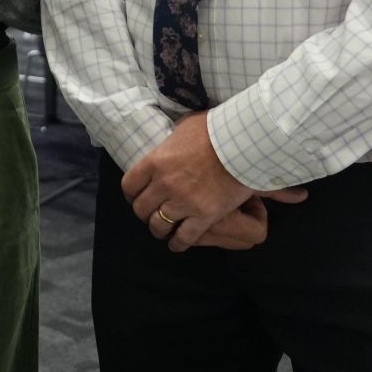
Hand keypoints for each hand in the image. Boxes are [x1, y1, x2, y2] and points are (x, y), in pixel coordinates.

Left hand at [122, 112, 307, 252]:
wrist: (242, 144)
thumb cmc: (215, 130)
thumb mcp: (185, 126)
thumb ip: (172, 139)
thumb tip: (173, 139)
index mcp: (155, 161)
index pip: (129, 185)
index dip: (131, 194)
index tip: (135, 196)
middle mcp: (164, 184)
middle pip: (142, 208)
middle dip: (144, 213)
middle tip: (150, 213)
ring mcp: (183, 202)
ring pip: (159, 225)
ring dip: (159, 229)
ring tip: (163, 230)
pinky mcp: (203, 216)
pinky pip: (184, 237)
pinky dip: (178, 243)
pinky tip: (177, 244)